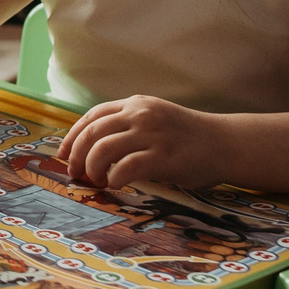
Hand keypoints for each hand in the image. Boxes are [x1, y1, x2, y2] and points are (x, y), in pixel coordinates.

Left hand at [59, 95, 234, 190]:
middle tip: (75, 174)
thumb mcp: (155, 119)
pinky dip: (114, 178)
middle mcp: (141, 114)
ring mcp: (152, 134)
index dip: (72, 136)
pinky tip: (117, 185)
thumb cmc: (188, 138)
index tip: (63, 154)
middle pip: (92, 133)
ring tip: (98, 181)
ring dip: (92, 169)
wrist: (226, 144)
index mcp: (136, 104)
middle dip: (76, 156)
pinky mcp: (163, 156)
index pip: (92, 116)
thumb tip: (92, 148)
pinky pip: (125, 168)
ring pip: (102, 149)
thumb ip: (128, 125)